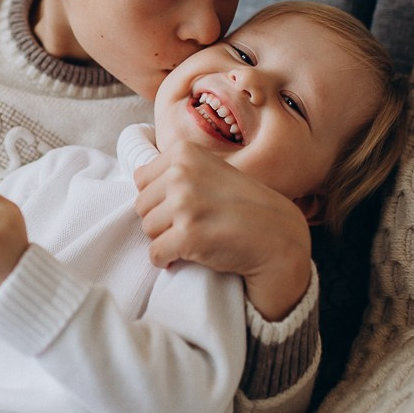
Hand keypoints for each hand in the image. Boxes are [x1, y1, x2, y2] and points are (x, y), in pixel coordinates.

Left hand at [133, 139, 311, 320]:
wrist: (278, 236)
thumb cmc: (242, 205)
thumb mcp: (210, 170)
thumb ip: (177, 170)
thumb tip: (135, 177)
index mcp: (184, 152)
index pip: (141, 179)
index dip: (159, 198)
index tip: (183, 206)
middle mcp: (181, 173)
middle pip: (141, 205)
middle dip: (160, 219)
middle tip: (190, 225)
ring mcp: (185, 204)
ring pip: (147, 229)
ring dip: (165, 239)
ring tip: (193, 238)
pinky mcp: (188, 235)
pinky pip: (155, 253)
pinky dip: (166, 260)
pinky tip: (186, 256)